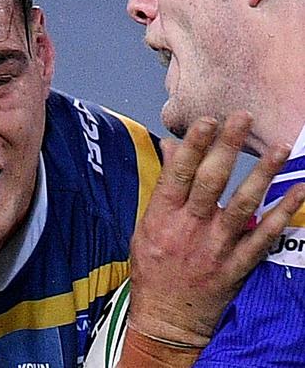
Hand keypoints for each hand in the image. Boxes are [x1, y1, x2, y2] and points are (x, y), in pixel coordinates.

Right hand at [128, 111, 304, 345]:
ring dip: (261, 175)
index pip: (179, 174)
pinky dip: (283, 214)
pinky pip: (264, 238)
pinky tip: (298, 192)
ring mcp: (214, 248)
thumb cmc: (152, 268)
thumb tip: (172, 149)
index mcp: (162, 216)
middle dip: (227, 147)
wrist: (166, 318)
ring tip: (279, 148)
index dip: (194, 146)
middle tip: (243, 117)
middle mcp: (189, 228)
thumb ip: (164, 188)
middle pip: (211, 182)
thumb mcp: (146, 226)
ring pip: (242, 206)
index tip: (208, 120)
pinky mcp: (236, 266)